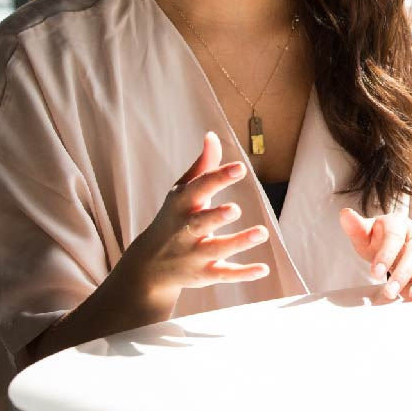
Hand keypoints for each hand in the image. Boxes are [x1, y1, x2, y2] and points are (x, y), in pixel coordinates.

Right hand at [114, 131, 270, 307]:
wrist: (147, 266)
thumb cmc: (172, 218)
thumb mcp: (182, 192)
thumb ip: (202, 166)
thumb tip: (213, 135)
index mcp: (181, 205)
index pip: (199, 188)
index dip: (218, 178)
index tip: (240, 168)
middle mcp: (185, 231)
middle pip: (201, 222)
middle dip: (216, 216)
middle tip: (235, 209)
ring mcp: (194, 254)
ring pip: (216, 249)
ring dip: (238, 242)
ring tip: (262, 232)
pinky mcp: (203, 275)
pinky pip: (223, 275)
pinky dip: (243, 273)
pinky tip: (263, 269)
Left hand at [339, 207, 411, 301]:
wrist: (399, 245)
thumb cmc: (381, 242)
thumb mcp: (366, 236)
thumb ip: (356, 228)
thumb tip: (345, 214)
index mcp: (399, 223)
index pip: (394, 236)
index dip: (385, 254)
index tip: (374, 273)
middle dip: (403, 273)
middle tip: (390, 292)